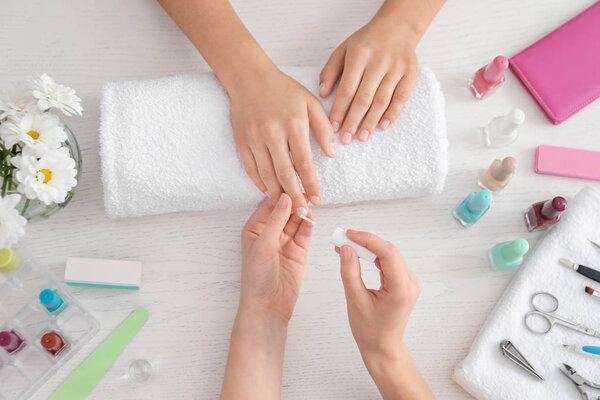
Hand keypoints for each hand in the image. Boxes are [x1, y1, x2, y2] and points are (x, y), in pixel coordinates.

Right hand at [230, 67, 334, 215]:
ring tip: (288, 207)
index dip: (311, 184)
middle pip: (284, 174)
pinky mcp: (241, 141)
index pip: (304, 163)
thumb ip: (323, 128)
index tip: (318, 199)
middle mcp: (273, 133)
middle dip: (295, 197)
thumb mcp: (311, 103)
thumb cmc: (284, 90)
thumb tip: (332, 154)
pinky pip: (250, 168)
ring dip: (277, 194)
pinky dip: (259, 183)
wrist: (250, 78)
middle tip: (303, 213)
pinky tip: (268, 192)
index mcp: (294, 124)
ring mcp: (254, 138)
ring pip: (266, 175)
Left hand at [240, 193, 312, 322]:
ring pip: (297, 220)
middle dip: (295, 202)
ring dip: (303, 213)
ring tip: (310, 205)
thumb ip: (276, 220)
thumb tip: (285, 197)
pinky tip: (312, 219)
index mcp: (255, 228)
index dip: (281, 195)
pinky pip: (305, 233)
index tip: (292, 185)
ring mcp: (285, 241)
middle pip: (285, 210)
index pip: (269, 204)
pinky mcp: (299, 250)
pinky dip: (309, 225)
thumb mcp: (263, 245)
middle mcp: (270, 232)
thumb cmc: (256, 278)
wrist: (268, 306)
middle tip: (306, 194)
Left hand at [319, 1, 422, 143]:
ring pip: (382, 100)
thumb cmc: (366, 42)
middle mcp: (379, 61)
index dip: (340, 110)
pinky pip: (401, 97)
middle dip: (353, 121)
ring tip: (362, 137)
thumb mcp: (343, 49)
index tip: (333, 127)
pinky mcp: (410, 73)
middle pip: (364, 98)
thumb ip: (330, 70)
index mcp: (359, 55)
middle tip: (346, 139)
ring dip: (371, 121)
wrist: (397, 27)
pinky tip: (383, 126)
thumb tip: (322, 93)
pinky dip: (393, 113)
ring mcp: (396, 68)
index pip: (347, 89)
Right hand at [337, 230, 433, 398]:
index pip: (387, 253)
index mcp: (401, 288)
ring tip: (347, 246)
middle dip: (366, 242)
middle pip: (389, 251)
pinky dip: (374, 257)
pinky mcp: (405, 283)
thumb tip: (346, 248)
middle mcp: (410, 283)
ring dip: (369, 248)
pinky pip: (390, 263)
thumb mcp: (355, 301)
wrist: (383, 348)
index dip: (367, 239)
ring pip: (389, 255)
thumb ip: (350, 272)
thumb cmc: (369, 330)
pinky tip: (358, 255)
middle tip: (343, 238)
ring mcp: (410, 282)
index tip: (348, 234)